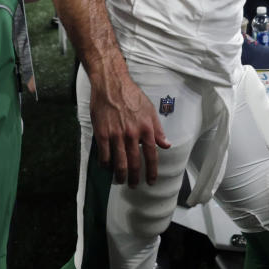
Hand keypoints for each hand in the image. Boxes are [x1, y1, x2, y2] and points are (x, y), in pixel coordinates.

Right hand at [90, 71, 170, 186]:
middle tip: (134, 185)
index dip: (151, 171)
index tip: (151, 181)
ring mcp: (116, 134)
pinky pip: (104, 155)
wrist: (111, 83)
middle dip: (134, 178)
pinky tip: (107, 167)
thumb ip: (158, 129)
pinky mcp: (102, 133)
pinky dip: (106, 164)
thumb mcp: (150, 110)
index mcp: (146, 128)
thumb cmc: (131, 95)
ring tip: (120, 180)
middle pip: (134, 163)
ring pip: (118, 163)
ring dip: (120, 175)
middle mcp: (132, 134)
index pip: (151, 155)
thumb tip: (166, 145)